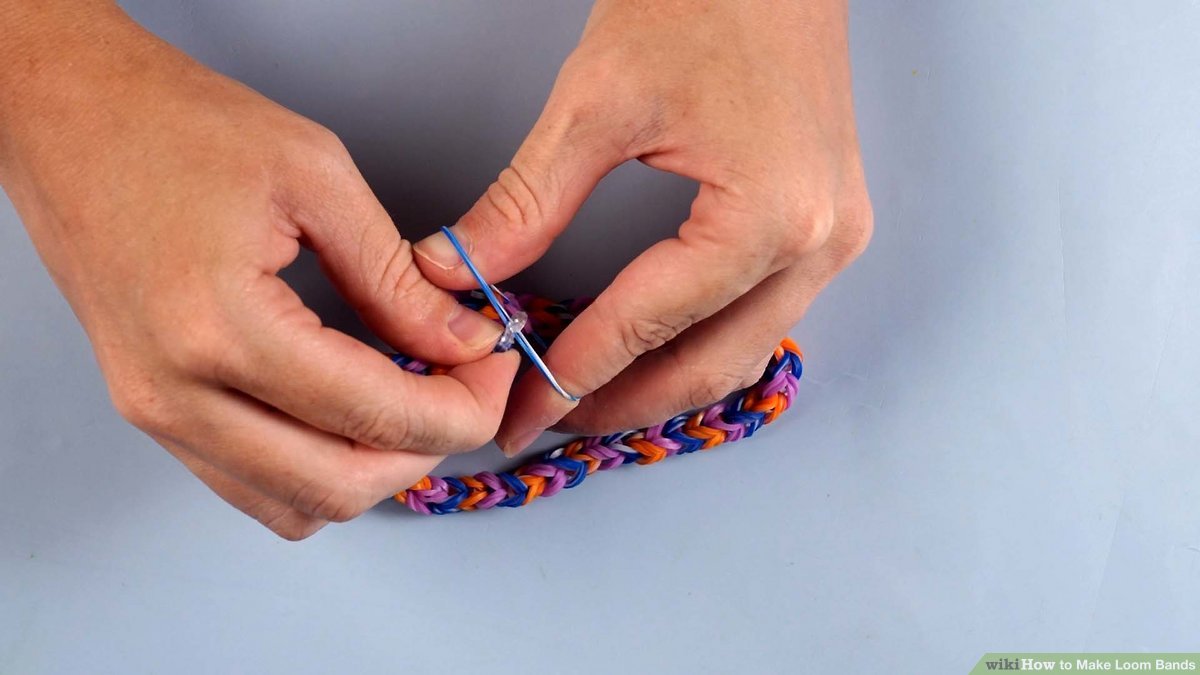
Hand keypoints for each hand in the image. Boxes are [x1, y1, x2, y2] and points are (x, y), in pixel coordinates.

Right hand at [0, 3, 516, 538]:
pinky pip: (252, 484)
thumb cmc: (170, 125)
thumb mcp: (315, 177)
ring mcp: (155, 412)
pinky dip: (318, 466)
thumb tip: (460, 342)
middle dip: (427, 447)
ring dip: (372, 467)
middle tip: (468, 386)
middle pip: (339, 486)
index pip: (375, 418)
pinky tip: (350, 409)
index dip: (462, 406)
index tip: (495, 367)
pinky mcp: (151, 411)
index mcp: (221, 327)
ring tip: (412, 396)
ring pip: (295, 505)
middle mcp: (177, 393)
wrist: (65, 117)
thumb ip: (396, 278)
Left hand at [413, 0, 872, 452]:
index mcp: (768, 216)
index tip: (516, 409)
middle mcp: (819, 243)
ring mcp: (835, 237)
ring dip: (664, 384)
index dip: (570, 374)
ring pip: (742, 353)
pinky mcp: (829, 223)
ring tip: (590, 396)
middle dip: (620, 404)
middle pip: (708, 366)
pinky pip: (764, 316)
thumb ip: (525, 202)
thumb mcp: (596, 104)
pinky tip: (650, 350)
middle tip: (547, 420)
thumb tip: (458, 269)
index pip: (646, 323)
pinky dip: (702, 345)